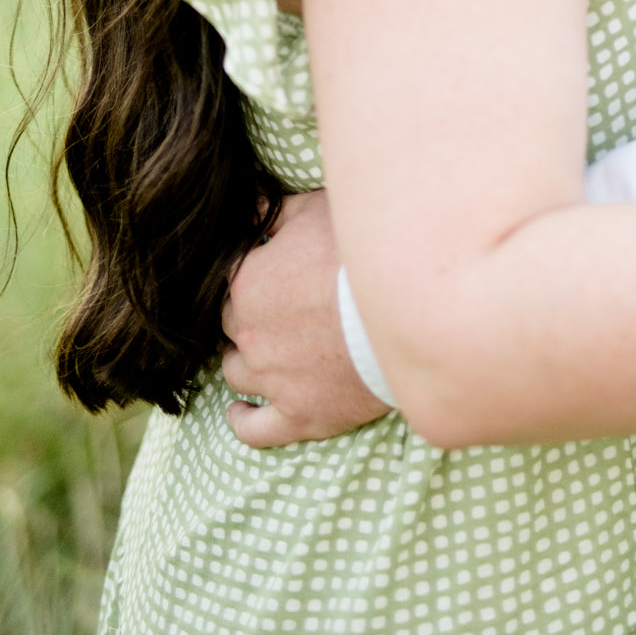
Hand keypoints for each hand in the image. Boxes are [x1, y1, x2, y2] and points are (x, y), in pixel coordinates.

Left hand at [220, 190, 390, 447]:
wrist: (407, 307)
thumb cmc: (360, 252)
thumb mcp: (312, 211)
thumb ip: (270, 210)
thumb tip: (244, 204)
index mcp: (246, 282)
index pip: (228, 280)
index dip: (249, 275)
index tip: (270, 273)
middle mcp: (248, 333)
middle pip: (231, 326)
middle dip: (249, 316)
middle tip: (279, 308)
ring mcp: (271, 379)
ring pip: (236, 372)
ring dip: (245, 361)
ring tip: (263, 354)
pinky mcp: (300, 415)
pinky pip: (253, 430)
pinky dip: (242, 420)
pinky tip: (239, 411)